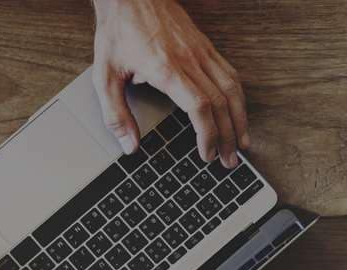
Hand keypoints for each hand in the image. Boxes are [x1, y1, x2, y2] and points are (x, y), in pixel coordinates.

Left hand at [92, 0, 247, 166]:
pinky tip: (238, 112)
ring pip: (232, 90)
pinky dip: (239, 98)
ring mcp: (202, 52)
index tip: (207, 154)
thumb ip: (115, 114)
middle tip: (228, 160)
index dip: (208, 135)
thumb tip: (129, 145)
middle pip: (221, 104)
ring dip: (240, 120)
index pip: (199, 107)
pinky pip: (231, 75)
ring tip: (242, 143)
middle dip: (228, 137)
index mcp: (166, 69)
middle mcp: (189, 60)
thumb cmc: (118, 31)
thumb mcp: (104, 75)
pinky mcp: (207, 46)